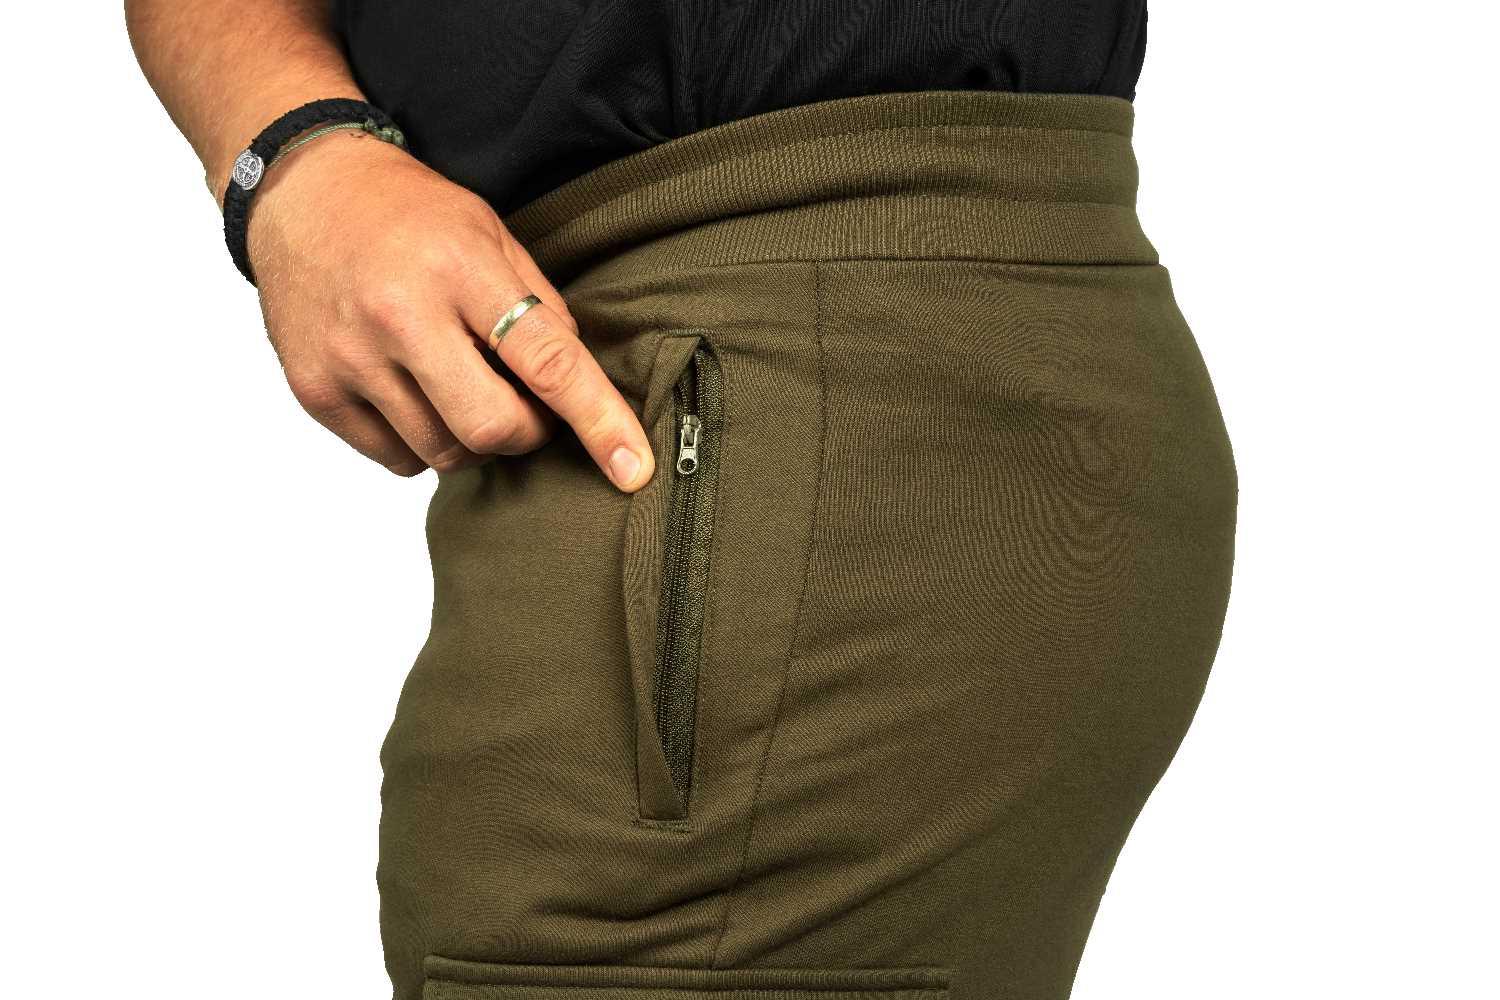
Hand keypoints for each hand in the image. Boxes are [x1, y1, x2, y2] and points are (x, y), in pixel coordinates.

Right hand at [244, 132, 653, 489]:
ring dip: (473, 440)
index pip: (547, 361)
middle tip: (525, 406)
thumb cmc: (408, 213)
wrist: (303, 191)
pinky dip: (423, 444)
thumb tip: (577, 386)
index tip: (633, 468)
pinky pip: (398, 459)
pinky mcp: (315, 391)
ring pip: (445, 453)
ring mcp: (350, 358)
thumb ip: (539, 308)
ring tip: (460, 386)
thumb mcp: (489, 233)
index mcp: (458, 268)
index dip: (599, 420)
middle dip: (527, 433)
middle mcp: (398, 315)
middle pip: (492, 429)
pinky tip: (416, 395)